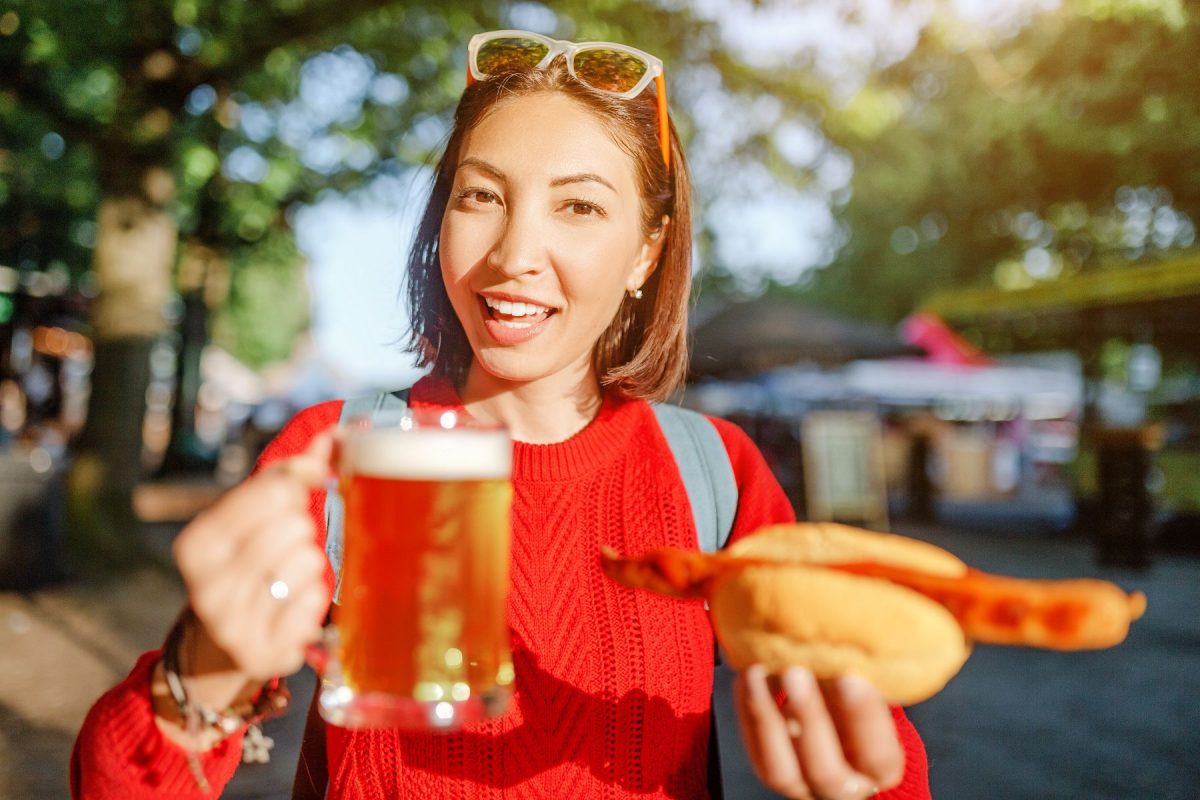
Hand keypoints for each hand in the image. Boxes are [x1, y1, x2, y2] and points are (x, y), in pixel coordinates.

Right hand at [173, 431, 332, 682]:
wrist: (222, 645)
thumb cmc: (248, 565)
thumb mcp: (254, 517)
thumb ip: (291, 473)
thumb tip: (338, 432)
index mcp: (197, 542)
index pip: (277, 488)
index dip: (302, 483)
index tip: (305, 488)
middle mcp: (206, 585)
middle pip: (295, 525)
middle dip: (303, 531)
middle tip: (287, 545)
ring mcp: (231, 625)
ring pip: (308, 563)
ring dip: (311, 567)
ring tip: (288, 578)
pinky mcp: (261, 654)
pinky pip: (314, 604)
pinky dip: (313, 599)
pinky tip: (293, 606)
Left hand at [733, 665, 903, 799]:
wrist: (838, 715)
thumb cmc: (862, 694)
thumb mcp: (872, 686)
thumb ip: (868, 673)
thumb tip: (857, 632)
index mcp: (881, 769)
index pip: (878, 757)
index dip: (864, 719)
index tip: (851, 675)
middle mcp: (844, 788)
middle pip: (826, 770)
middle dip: (809, 718)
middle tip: (796, 671)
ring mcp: (804, 786)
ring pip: (781, 772)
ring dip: (767, 717)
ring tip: (757, 671)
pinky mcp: (773, 772)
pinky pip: (755, 754)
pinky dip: (747, 713)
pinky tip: (746, 676)